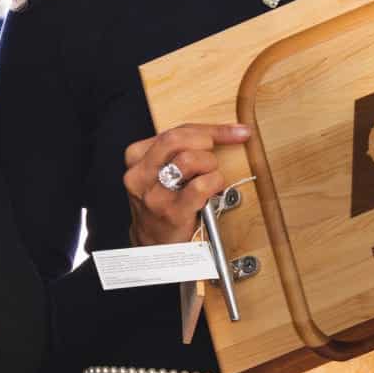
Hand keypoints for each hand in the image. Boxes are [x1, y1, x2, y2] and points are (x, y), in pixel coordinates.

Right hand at [120, 123, 250, 246]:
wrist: (154, 243)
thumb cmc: (164, 202)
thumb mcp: (162, 170)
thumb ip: (181, 150)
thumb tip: (222, 132)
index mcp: (137, 158)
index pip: (175, 131)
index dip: (210, 129)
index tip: (236, 131)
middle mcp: (140, 175)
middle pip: (177, 139)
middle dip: (207, 141)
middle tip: (216, 155)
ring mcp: (154, 195)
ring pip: (188, 159)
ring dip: (209, 165)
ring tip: (209, 176)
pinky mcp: (171, 212)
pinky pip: (200, 186)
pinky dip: (214, 183)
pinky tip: (213, 189)